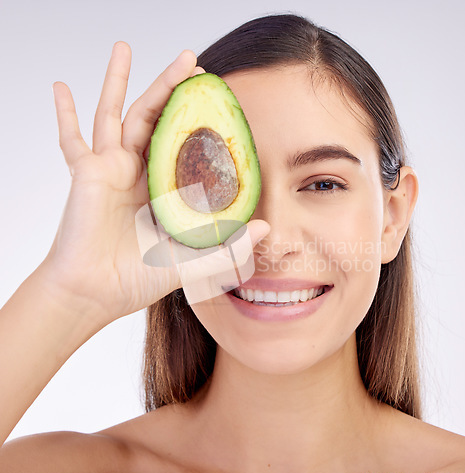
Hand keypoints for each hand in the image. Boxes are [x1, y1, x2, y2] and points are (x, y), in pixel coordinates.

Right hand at [42, 42, 269, 330]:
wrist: (97, 293)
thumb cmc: (139, 278)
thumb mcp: (192, 262)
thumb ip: (227, 247)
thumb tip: (264, 228)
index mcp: (166, 188)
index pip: (186, 142)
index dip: (201, 119)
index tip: (217, 97)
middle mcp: (141, 173)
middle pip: (157, 118)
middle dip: (172, 87)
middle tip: (192, 62)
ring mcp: (112, 169)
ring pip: (119, 114)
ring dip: (120, 79)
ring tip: (123, 46)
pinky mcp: (88, 173)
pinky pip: (71, 138)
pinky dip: (64, 115)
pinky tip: (59, 87)